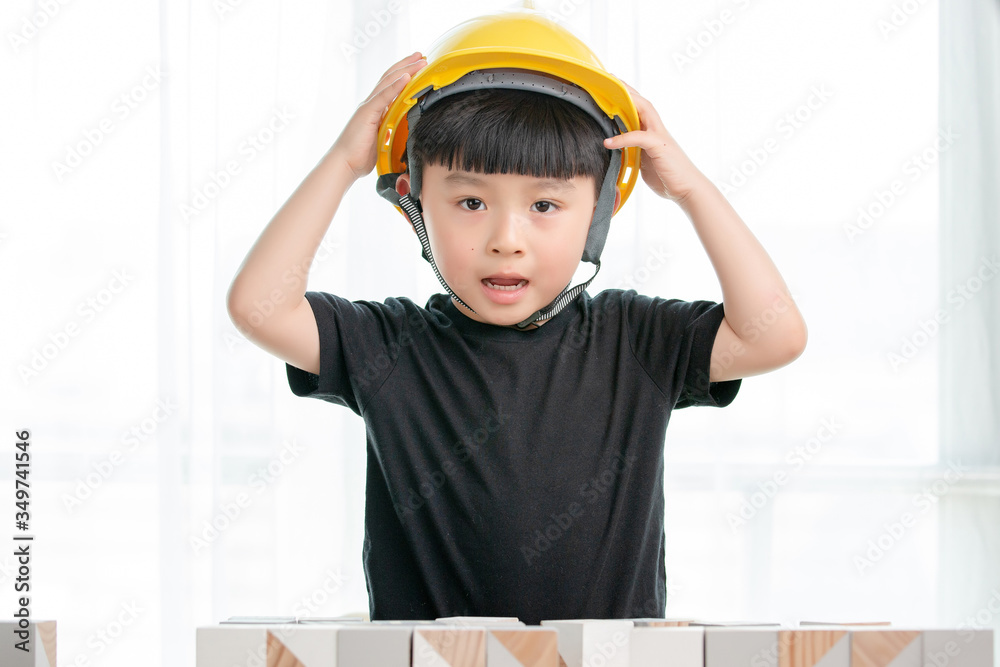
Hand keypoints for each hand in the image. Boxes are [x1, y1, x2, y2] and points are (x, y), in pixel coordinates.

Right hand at [331, 51, 427, 180]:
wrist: (344, 163)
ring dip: (406, 70)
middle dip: (407, 65)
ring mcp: (368, 106)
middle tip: (421, 56)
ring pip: (388, 81)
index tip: (417, 66)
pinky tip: (406, 77)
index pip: (391, 85)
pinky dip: (395, 85)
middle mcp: (371, 103)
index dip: (404, 74)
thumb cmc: (360, 155)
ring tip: (420, 61)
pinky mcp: (367, 113)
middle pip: (390, 77)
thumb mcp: (381, 139)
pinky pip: (383, 96)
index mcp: (374, 109)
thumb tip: (400, 132)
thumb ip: (390, 130)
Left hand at [603, 79, 704, 204]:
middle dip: (626, 89)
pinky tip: (608, 142)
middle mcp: (657, 130)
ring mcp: (659, 136)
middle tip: (611, 78)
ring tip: (608, 96)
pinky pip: (638, 137)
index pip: (640, 109)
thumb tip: (618, 153)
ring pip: (644, 110)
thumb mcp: (646, 163)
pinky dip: (623, 138)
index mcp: (653, 133)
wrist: (688, 189)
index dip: (628, 96)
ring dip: (627, 101)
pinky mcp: (658, 147)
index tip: (613, 87)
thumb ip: (634, 153)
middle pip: (641, 102)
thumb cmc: (668, 177)